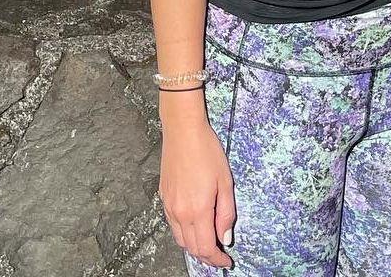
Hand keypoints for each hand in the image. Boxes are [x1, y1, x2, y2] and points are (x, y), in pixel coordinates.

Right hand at [160, 117, 236, 268]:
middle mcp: (180, 212)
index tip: (226, 261)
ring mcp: (169, 205)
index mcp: (197, 210)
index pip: (205, 248)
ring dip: (194, 246)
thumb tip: (224, 238)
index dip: (217, 260)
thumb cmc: (206, 151)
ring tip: (208, 243)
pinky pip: (172, 224)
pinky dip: (183, 233)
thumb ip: (225, 214)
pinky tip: (194, 226)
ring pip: (180, 239)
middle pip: (191, 247)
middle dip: (206, 256)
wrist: (183, 130)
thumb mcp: (225, 182)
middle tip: (219, 255)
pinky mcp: (163, 197)